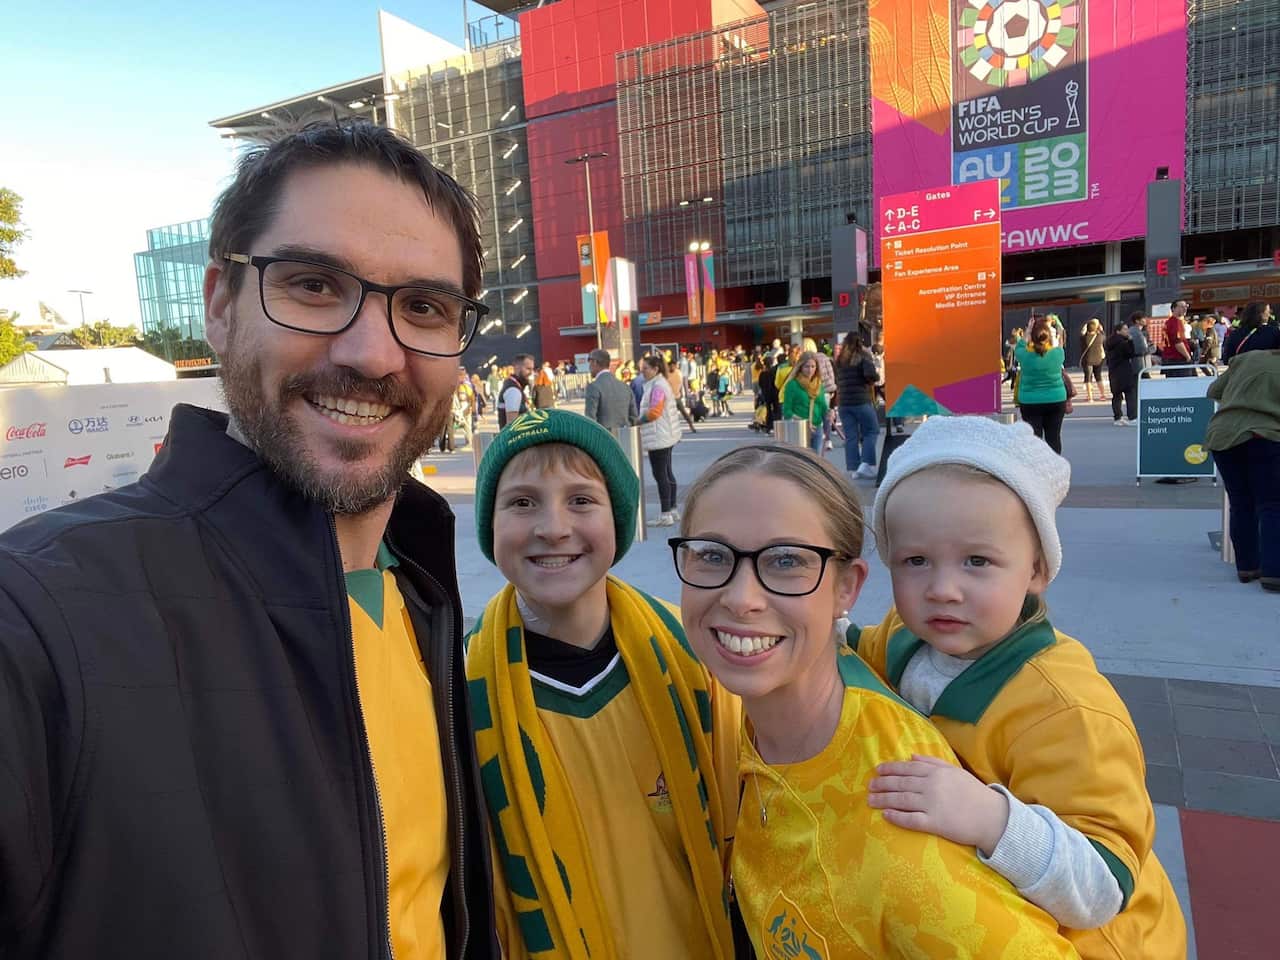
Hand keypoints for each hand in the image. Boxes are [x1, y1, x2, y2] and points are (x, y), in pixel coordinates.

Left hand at [867, 754, 1008, 855]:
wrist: (993, 817)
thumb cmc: (974, 793)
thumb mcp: (955, 771)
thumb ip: (933, 762)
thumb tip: (911, 756)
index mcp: (936, 772)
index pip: (907, 768)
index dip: (890, 769)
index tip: (877, 770)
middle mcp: (932, 786)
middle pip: (900, 784)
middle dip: (882, 784)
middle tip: (869, 786)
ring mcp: (932, 805)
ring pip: (901, 800)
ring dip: (883, 800)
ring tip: (870, 800)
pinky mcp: (935, 823)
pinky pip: (911, 820)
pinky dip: (896, 817)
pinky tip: (885, 815)